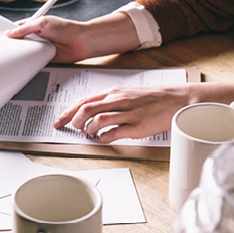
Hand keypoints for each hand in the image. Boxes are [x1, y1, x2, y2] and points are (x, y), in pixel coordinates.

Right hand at [6, 16, 89, 62]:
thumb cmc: (65, 28)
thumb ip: (25, 29)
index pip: (16, 29)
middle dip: (12, 46)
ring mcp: (40, 48)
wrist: (81, 42)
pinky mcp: (44, 58)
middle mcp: (36, 36)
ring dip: (20, 56)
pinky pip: (33, 62)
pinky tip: (21, 66)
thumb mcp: (42, 24)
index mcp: (34, 25)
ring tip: (8, 60)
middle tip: (0, 52)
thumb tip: (9, 33)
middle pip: (19, 42)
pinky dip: (28, 64)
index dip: (8, 33)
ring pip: (25, 53)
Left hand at [54, 84, 192, 142]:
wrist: (175, 99)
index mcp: (113, 93)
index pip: (84, 101)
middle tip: (74, 129)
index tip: (59, 122)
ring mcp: (127, 113)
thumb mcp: (126, 94)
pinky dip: (104, 138)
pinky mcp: (136, 126)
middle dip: (75, 121)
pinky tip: (104, 139)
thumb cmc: (150, 98)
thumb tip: (90, 113)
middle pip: (86, 109)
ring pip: (97, 120)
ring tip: (89, 134)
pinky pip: (114, 133)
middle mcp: (118, 101)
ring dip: (89, 129)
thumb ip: (109, 102)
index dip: (68, 113)